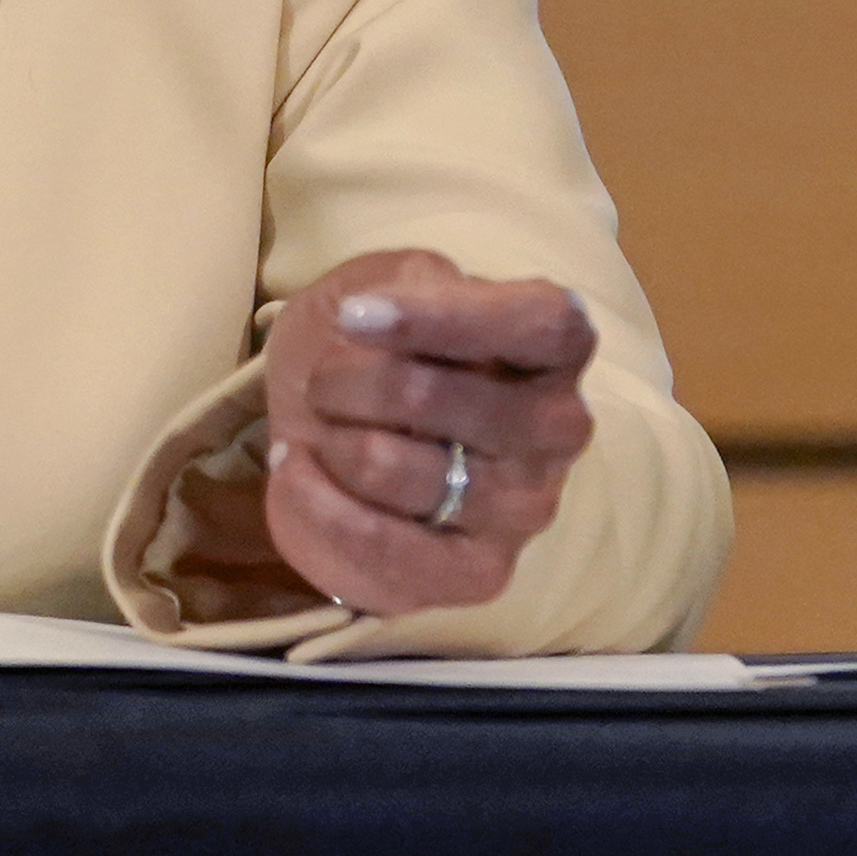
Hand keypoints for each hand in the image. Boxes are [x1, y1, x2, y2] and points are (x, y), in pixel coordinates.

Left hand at [260, 249, 598, 617]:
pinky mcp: (481, 573)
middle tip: (323, 383)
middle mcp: (559, 427)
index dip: (441, 317)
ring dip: (328, 441)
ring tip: (328, 433)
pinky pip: (377, 543)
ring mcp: (526, 507)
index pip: (536, 322)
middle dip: (341, 381)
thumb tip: (387, 315)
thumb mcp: (386, 284)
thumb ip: (403, 282)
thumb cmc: (380, 349)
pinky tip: (297, 473)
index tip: (352, 317)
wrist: (352, 436)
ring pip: (386, 465)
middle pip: (427, 393)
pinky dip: (313, 502)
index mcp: (555, 343)